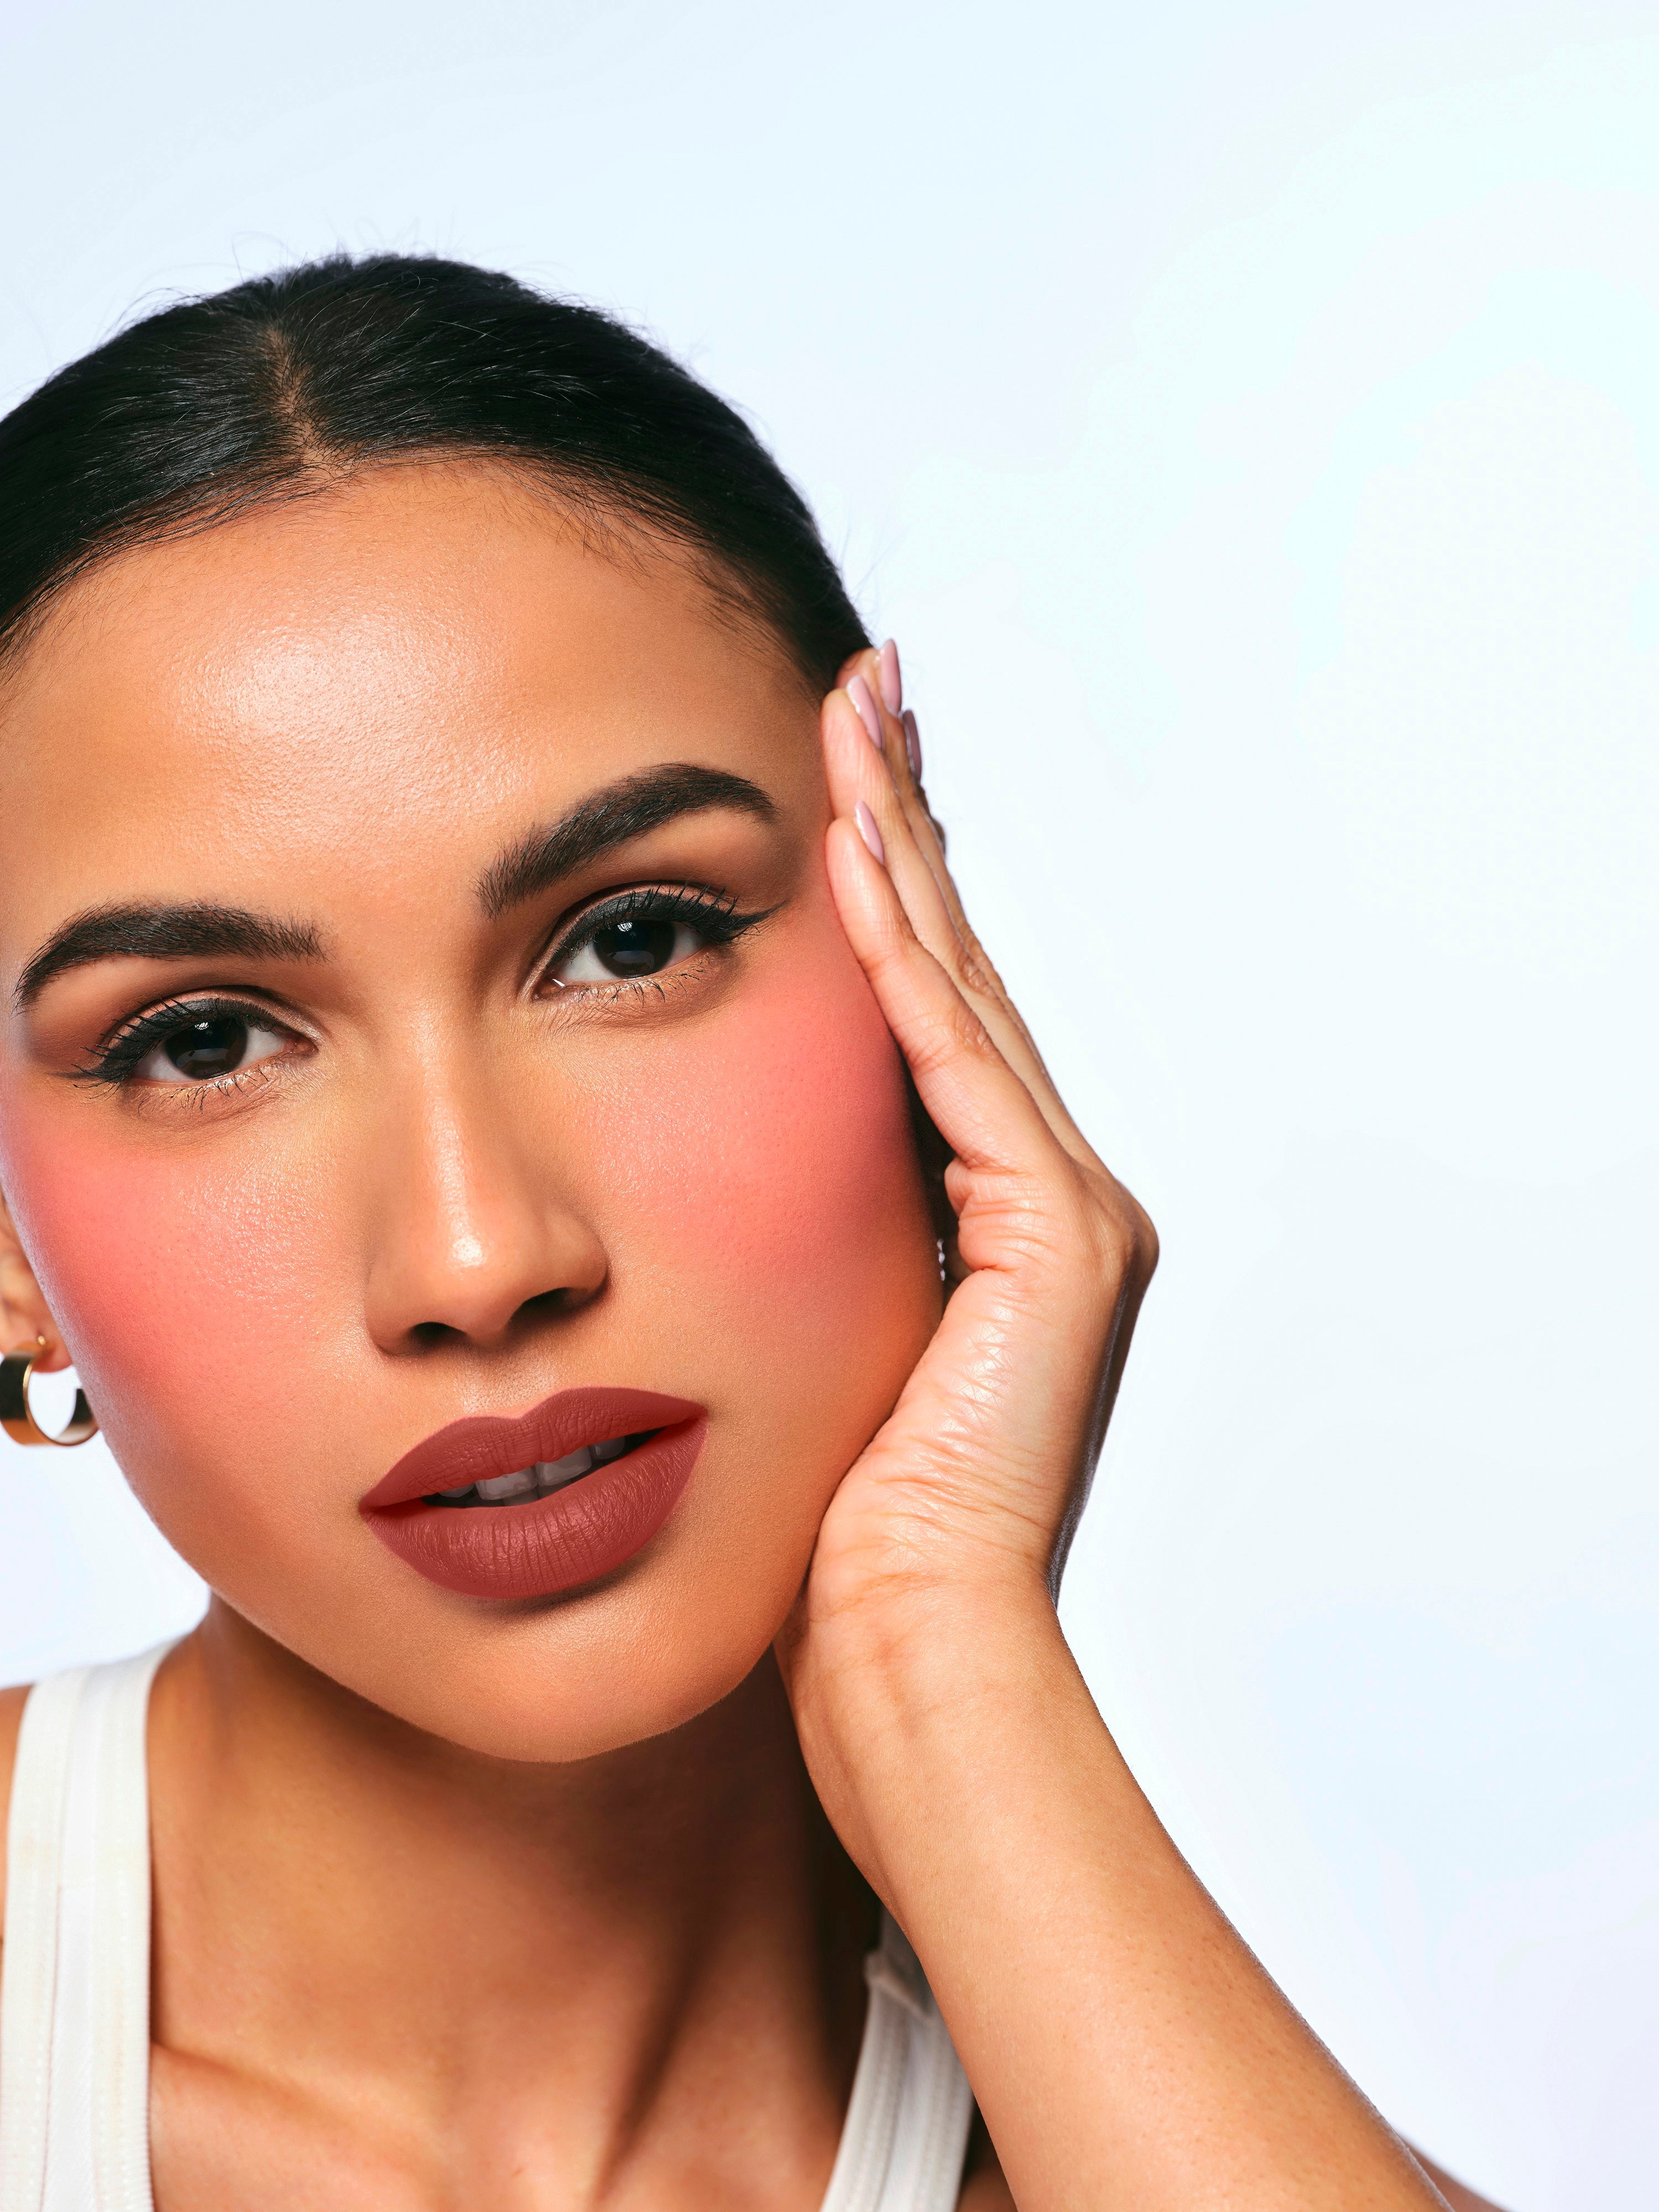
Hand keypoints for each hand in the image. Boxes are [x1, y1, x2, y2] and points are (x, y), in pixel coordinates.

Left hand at [776, 643, 1155, 1861]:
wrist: (898, 1657)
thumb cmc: (831, 1537)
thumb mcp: (799, 1346)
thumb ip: (792, 1244)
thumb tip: (707, 1182)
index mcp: (988, 1217)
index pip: (924, 1011)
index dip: (886, 885)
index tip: (834, 776)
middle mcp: (1043, 1196)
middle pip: (956, 967)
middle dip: (905, 822)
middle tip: (866, 689)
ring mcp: (1064, 1214)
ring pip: (961, 990)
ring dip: (902, 852)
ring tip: (856, 722)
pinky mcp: (1056, 1243)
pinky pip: (954, 1072)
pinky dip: (904, 965)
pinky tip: (857, 862)